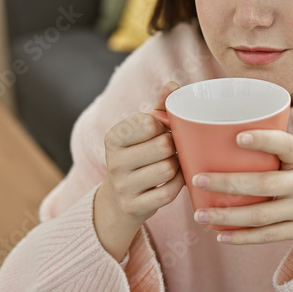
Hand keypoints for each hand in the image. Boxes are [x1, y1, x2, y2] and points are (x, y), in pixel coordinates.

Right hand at [99, 82, 184, 226]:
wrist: (121, 197)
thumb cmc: (139, 154)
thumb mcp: (143, 131)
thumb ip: (159, 108)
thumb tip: (173, 85)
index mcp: (114, 137)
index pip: (148, 123)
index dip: (163, 126)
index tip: (162, 131)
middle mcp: (114, 161)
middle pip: (162, 146)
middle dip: (173, 146)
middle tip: (173, 148)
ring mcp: (122, 186)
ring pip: (167, 169)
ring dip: (177, 165)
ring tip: (174, 162)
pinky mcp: (134, 206)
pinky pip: (168, 192)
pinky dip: (178, 184)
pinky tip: (175, 179)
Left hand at [191, 130, 292, 244]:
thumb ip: (276, 154)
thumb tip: (224, 141)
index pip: (286, 144)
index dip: (264, 140)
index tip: (239, 136)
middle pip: (262, 184)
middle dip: (226, 183)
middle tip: (198, 179)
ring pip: (260, 215)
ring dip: (226, 217)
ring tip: (200, 215)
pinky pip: (268, 236)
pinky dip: (242, 238)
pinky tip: (221, 236)